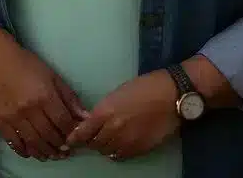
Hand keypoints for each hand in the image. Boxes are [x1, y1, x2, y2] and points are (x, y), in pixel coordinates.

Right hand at [0, 27, 87, 160]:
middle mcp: (30, 110)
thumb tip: (84, 117)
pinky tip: (32, 152)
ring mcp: (14, 118)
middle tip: (66, 150)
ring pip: (33, 143)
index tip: (76, 137)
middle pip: (49, 135)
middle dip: (60, 145)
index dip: (72, 133)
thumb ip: (69, 98)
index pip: (63, 122)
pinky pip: (14, 143)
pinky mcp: (1, 122)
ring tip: (52, 154)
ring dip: (45, 152)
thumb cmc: (27, 65)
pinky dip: (25, 151)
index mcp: (45, 96)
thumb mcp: (53, 76)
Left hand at [65, 70, 179, 161]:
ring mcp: (126, 141)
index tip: (71, 140)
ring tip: (109, 138)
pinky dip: (117, 151)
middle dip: (91, 140)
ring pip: (106, 151)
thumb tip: (94, 121)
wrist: (171, 95)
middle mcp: (113, 128)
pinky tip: (120, 144)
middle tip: (94, 135)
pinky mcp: (139, 149)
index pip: (83, 132)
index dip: (75, 138)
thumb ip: (104, 110)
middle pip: (93, 144)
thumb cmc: (144, 87)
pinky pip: (121, 156)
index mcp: (105, 111)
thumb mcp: (118, 93)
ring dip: (104, 146)